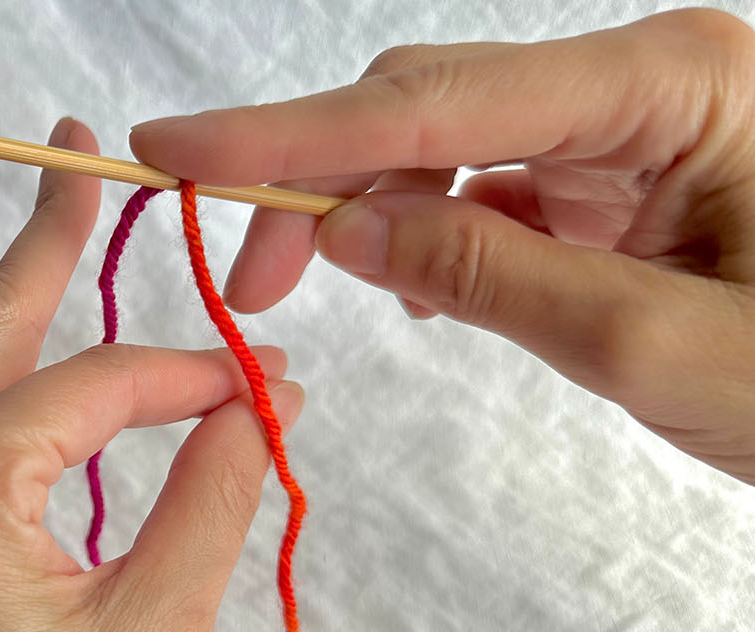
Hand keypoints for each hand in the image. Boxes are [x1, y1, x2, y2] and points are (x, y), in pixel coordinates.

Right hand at [129, 8, 754, 482]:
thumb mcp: (657, 344)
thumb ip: (492, 274)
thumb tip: (348, 230)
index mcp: (671, 81)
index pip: (436, 99)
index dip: (288, 134)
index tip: (169, 148)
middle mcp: (643, 77)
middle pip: (428, 104)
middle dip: (316, 180)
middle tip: (238, 274)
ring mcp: (633, 124)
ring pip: (448, 144)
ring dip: (366, 210)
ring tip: (300, 280)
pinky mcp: (624, 174)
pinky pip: (494, 187)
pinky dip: (432, 234)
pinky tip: (412, 281)